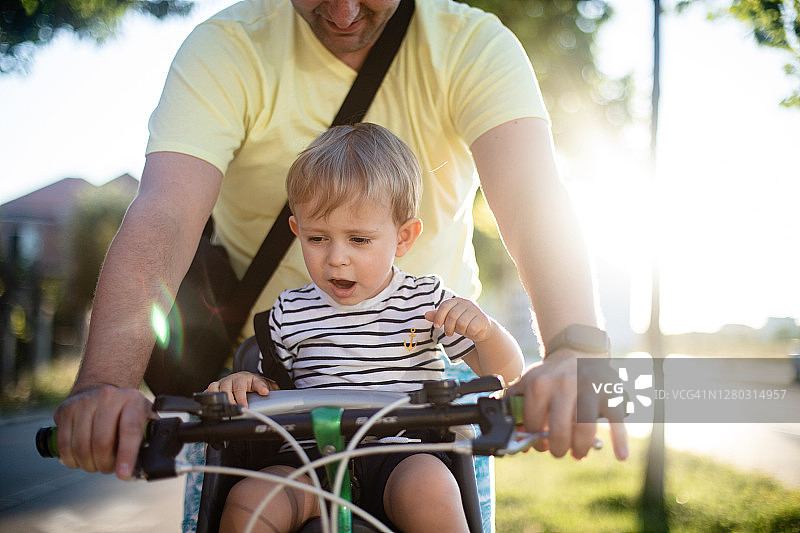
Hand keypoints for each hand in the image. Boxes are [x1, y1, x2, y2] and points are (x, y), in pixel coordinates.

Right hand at [53, 385, 154, 479]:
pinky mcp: (65, 410)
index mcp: (132, 400)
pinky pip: (64, 445)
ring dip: (87, 464)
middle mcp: (108, 398)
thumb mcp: (143, 416)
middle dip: (104, 464)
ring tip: (95, 463)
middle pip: (101, 443)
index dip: (126, 456)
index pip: (130, 431)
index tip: (124, 475)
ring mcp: (84, 402)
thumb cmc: (125, 409)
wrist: (102, 388)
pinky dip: (71, 459)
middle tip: (108, 468)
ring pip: (80, 447)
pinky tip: (79, 458)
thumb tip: (150, 464)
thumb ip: (148, 437)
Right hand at [206, 371, 278, 407]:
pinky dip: (207, 397)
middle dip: (229, 400)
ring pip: (214, 388)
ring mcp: (220, 383)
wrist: (244, 379)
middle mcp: (229, 380)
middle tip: (233, 410)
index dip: (241, 398)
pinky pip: (207, 391)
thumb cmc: (250, 382)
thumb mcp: (258, 383)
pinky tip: (209, 405)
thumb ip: (261, 387)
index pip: (239, 388)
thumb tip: (265, 391)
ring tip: (221, 409)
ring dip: (216, 398)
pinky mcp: (214, 388)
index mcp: (240, 378)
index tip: (244, 407)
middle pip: (225, 389)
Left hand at [424, 297, 492, 341]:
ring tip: (462, 331)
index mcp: (457, 301)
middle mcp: (467, 303)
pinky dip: (469, 333)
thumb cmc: (463, 322)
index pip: (445, 305)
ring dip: (459, 331)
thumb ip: (438, 316)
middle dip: (448, 327)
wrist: (482, 328)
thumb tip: (426, 315)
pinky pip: (471, 328)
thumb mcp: (449, 319)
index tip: (436, 326)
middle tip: (449, 333)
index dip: (438, 316)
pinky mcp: (483, 319)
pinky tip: (471, 332)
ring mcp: (476, 310)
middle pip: (452, 316)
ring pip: (461, 323)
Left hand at [509, 349, 628, 460]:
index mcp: (540, 385)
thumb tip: (515, 436)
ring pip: (585, 429)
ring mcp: (589, 389)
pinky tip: (621, 456)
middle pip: (560, 430)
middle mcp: (564, 386)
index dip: (534, 439)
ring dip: (580, 448)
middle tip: (558, 451)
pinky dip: (620, 440)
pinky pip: (616, 420)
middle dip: (557, 449)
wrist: (578, 350)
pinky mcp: (610, 393)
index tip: (540, 443)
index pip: (533, 423)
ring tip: (578, 453)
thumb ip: (515, 405)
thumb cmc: (551, 374)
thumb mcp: (527, 381)